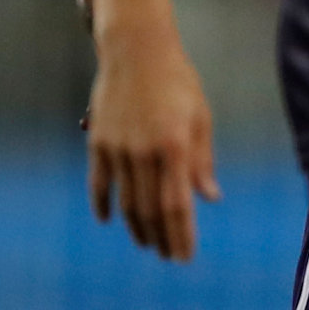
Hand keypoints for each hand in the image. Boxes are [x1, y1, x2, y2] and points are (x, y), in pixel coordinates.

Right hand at [87, 11, 218, 261]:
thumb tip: (210, 198)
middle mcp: (143, 153)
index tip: (184, 256)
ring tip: (148, 244)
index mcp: (175, 147)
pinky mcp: (97, 144)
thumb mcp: (201, 118)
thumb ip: (203, 162)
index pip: (177, 205)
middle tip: (170, 256)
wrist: (137, 53)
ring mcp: (116, 150)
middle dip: (161, 238)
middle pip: (150, 210)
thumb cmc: (178, 84)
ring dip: (136, 227)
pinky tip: (109, 220)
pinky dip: (103, 204)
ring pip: (125, 202)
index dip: (180, 234)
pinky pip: (99, 183)